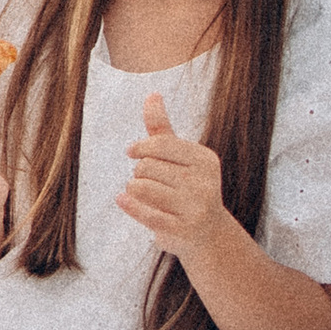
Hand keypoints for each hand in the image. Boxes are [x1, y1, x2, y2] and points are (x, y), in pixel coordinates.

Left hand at [118, 95, 231, 263]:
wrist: (209, 235)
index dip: (140, 148)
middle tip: (152, 184)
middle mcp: (204, 183)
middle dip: (140, 174)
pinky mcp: (181, 230)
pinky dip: (129, 205)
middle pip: (146, 167)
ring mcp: (195, 208)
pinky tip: (122, 200)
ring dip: (134, 191)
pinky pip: (144, 213)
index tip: (133, 152)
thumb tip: (152, 94)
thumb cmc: (188, 187)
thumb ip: (162, 128)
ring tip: (145, 196)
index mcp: (205, 160)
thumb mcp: (178, 157)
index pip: (159, 144)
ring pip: (140, 188)